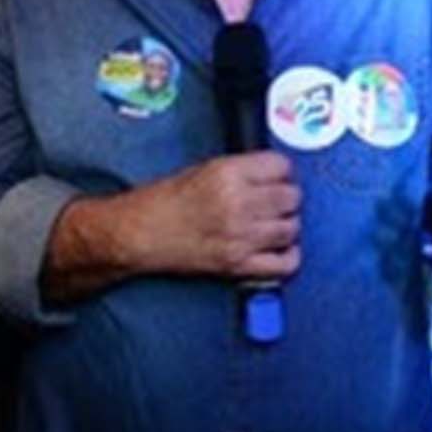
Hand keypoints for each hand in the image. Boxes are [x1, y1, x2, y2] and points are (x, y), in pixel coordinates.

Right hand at [136, 150, 300, 282]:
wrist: (139, 234)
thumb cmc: (163, 202)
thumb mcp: (203, 170)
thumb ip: (241, 171)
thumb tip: (273, 175)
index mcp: (227, 174)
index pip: (281, 166)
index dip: (282, 171)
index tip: (279, 176)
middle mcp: (238, 203)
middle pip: (292, 197)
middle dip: (287, 198)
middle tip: (277, 200)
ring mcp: (241, 236)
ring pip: (292, 228)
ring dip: (287, 225)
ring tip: (273, 223)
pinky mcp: (239, 264)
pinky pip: (285, 263)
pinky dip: (288, 256)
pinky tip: (278, 248)